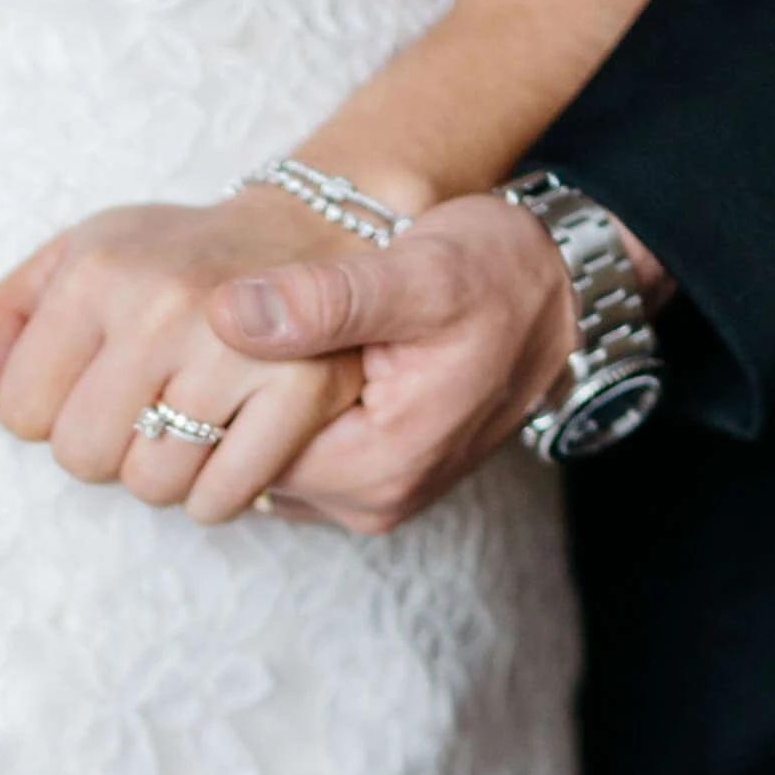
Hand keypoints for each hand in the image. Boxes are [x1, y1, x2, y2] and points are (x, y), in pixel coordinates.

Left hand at [0, 197, 372, 525]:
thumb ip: (3, 322)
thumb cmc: (173, 259)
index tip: (86, 383)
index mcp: (97, 270)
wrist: (302, 238)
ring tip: (185, 420)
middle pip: (81, 456)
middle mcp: (162, 305)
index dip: (46, 413)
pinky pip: (219, 499)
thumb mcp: (75, 258)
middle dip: (101, 446)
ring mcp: (236, 349)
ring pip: (151, 486)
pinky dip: (213, 496)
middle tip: (139, 407)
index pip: (20, 411)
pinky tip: (222, 449)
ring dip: (160, 471)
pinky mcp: (300, 389)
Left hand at [208, 194, 583, 534]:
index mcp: (377, 468)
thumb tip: (229, 314)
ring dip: (253, 407)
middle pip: (248, 465)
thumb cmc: (499, 272)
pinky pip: (299, 458)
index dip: (212, 385)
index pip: (238, 450)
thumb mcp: (420, 271)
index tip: (213, 320)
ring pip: (269, 462)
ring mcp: (376, 498)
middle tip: (229, 318)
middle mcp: (373, 502)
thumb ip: (328, 298)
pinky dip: (282, 416)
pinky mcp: (377, 480)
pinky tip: (290, 359)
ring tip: (263, 333)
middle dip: (229, 399)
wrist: (562, 289)